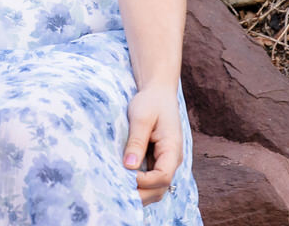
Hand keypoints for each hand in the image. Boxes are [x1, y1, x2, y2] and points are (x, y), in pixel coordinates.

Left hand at [124, 85, 182, 204]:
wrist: (158, 93)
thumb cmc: (150, 102)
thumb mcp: (141, 117)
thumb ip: (136, 141)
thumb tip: (129, 165)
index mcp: (172, 150)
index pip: (163, 177)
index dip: (144, 181)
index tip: (125, 174)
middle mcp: (171, 160)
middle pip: (160, 189)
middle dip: (140, 194)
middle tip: (116, 191)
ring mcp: (165, 162)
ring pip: (155, 188)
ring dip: (139, 192)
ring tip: (117, 190)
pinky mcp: (156, 161)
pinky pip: (150, 180)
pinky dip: (138, 185)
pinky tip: (121, 181)